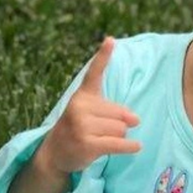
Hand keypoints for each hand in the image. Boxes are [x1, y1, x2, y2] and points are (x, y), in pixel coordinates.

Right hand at [38, 37, 140, 174]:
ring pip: (121, 129)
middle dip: (120, 124)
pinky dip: (130, 146)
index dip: (103, 55)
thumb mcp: (90, 112)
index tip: (110, 40)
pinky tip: (136, 146)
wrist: (55, 152)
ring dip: (119, 137)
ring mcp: (82, 125)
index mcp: (83, 95)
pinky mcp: (87, 144)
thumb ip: (115, 111)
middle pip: (121, 114)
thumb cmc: (78, 129)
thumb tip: (136, 120)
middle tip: (103, 131)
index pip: (94, 72)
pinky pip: (119, 143)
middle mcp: (80, 107)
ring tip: (102, 140)